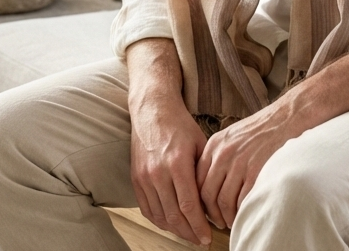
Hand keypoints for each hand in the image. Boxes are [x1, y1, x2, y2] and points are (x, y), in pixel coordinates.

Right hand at [126, 39, 212, 245]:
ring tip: (189, 233)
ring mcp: (144, 176)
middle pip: (174, 216)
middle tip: (201, 240)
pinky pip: (146, 209)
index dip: (199, 226)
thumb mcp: (200, 144)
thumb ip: (204, 173)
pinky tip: (171, 223)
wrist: (153, 110)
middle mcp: (158, 172)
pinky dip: (159, 220)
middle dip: (190, 233)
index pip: (189, 206)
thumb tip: (213, 203)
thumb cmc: (180, 125)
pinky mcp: (135, 178)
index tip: (209, 237)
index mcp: (177, 163)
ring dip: (175, 230)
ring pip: (160, 216)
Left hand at [196, 100, 299, 228]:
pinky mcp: (256, 172)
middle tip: (220, 222)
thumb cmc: (261, 129)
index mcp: (214, 145)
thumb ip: (219, 156)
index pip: (197, 180)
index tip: (207, 210)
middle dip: (212, 214)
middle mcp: (223, 154)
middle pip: (207, 193)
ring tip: (233, 221)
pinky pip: (242, 201)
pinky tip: (246, 213)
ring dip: (227, 217)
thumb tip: (212, 182)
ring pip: (223, 201)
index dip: (200, 199)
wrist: (285, 118)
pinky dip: (242, 212)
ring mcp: (239, 164)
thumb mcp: (232, 137)